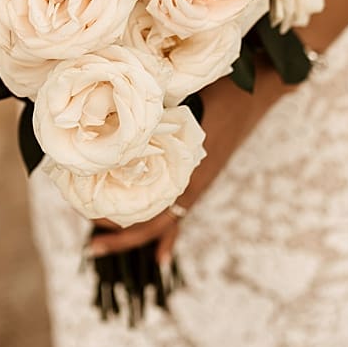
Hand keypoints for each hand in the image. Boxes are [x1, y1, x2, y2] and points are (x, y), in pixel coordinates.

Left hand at [86, 68, 286, 262]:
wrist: (258, 90)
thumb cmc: (220, 92)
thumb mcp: (182, 101)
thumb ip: (153, 115)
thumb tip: (109, 114)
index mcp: (187, 173)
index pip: (152, 215)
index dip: (121, 224)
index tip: (89, 220)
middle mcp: (192, 185)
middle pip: (154, 226)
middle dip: (121, 238)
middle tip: (92, 249)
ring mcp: (197, 184)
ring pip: (165, 221)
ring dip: (136, 232)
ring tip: (105, 240)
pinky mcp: (199, 178)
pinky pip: (180, 213)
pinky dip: (166, 234)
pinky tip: (159, 256)